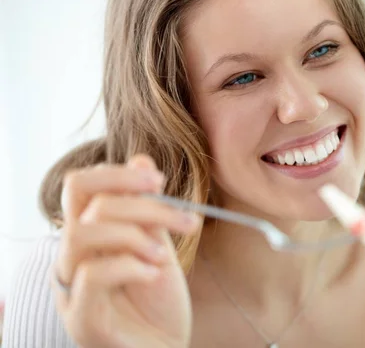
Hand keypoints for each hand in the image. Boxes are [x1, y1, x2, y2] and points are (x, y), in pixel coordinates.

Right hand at [53, 155, 200, 347]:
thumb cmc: (159, 301)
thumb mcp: (158, 245)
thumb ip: (147, 209)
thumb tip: (141, 158)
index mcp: (88, 236)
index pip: (80, 185)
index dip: (118, 174)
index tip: (159, 181)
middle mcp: (72, 257)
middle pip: (83, 200)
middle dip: (140, 201)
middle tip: (184, 218)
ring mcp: (70, 288)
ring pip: (84, 231)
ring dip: (136, 233)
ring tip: (165, 255)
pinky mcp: (81, 317)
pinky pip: (93, 273)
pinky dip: (131, 265)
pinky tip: (155, 274)